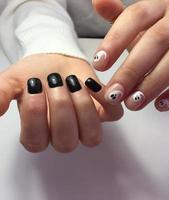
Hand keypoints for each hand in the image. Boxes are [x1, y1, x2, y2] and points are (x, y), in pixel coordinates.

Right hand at [0, 54, 122, 152]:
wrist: (56, 60)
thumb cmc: (36, 73)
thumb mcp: (15, 81)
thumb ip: (2, 94)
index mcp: (40, 133)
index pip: (36, 141)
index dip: (35, 116)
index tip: (34, 86)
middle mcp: (64, 135)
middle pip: (66, 142)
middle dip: (60, 109)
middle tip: (54, 82)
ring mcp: (86, 126)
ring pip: (91, 136)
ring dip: (83, 108)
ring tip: (73, 83)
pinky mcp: (104, 112)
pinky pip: (114, 115)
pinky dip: (105, 100)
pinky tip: (91, 83)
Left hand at [92, 0, 168, 110]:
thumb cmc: (151, 38)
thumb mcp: (134, 28)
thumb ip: (117, 17)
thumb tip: (97, 1)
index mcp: (157, 8)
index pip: (136, 16)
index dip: (115, 40)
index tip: (98, 65)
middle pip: (157, 39)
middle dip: (132, 70)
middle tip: (114, 93)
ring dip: (153, 83)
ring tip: (133, 103)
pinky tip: (159, 105)